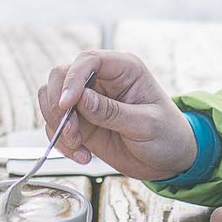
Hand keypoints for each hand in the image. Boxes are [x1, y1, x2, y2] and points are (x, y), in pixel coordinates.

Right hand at [37, 50, 197, 181]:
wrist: (170, 161)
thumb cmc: (168, 135)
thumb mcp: (146, 125)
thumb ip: (113, 112)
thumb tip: (82, 98)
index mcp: (124, 69)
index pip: (88, 60)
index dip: (72, 79)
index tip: (67, 104)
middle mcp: (102, 80)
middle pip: (61, 75)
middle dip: (59, 105)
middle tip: (71, 131)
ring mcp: (88, 101)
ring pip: (52, 100)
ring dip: (57, 125)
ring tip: (78, 146)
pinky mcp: (81, 122)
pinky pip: (56, 125)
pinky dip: (62, 142)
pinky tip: (82, 155)